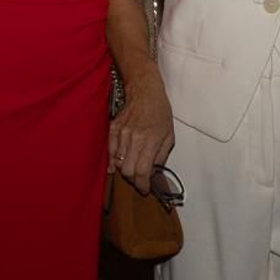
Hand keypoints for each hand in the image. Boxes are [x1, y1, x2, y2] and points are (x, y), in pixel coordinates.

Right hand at [108, 71, 175, 193]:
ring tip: (131, 170)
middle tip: (139, 179)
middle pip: (128, 171)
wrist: (144, 90)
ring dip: (125, 171)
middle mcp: (135, 139)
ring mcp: (121, 134)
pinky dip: (113, 162)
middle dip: (134, 180)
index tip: (145, 189)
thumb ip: (161, 155)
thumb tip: (154, 172)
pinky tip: (115, 166)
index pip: (143, 172)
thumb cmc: (160, 111)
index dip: (143, 185)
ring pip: (118, 164)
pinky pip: (110, 152)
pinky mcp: (113, 129)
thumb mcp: (169, 135)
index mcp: (150, 141)